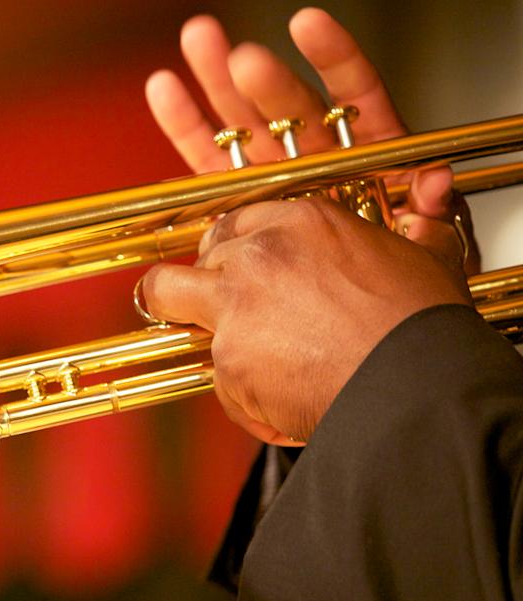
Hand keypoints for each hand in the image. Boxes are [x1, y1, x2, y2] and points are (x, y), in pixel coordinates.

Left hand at [142, 198, 471, 444]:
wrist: (419, 385)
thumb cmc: (424, 326)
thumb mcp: (422, 256)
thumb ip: (408, 227)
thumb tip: (431, 193)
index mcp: (299, 223)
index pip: (235, 222)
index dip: (230, 248)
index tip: (232, 266)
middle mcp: (257, 257)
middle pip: (191, 257)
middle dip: (194, 282)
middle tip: (213, 306)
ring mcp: (234, 309)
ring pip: (170, 302)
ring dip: (188, 324)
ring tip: (233, 353)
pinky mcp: (228, 363)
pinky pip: (219, 382)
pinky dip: (246, 400)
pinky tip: (284, 407)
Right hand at [144, 8, 476, 271]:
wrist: (367, 326)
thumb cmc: (403, 279)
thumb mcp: (434, 240)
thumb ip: (433, 208)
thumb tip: (433, 184)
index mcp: (370, 154)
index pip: (355, 94)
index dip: (334, 58)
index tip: (307, 25)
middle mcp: (318, 156)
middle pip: (290, 106)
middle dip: (264, 80)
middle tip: (237, 58)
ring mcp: (276, 172)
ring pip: (245, 121)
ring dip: (216, 79)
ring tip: (196, 39)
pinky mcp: (238, 194)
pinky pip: (210, 160)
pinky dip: (186, 126)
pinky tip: (163, 88)